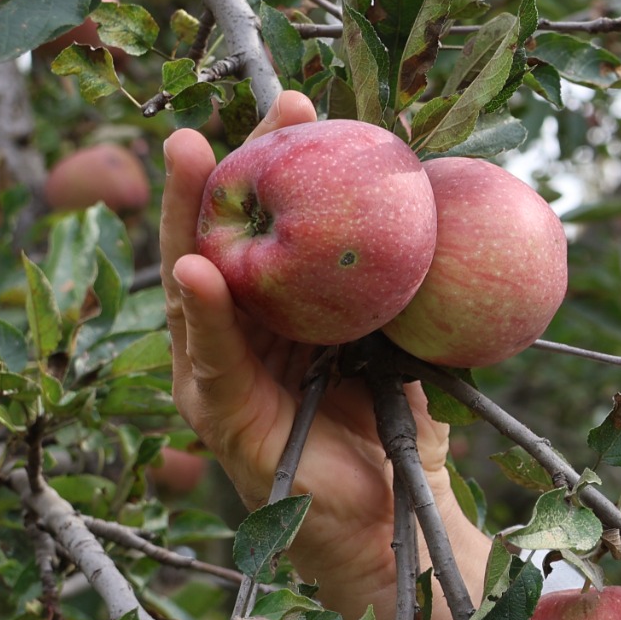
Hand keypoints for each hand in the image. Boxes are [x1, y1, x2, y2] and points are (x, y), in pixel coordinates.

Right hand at [162, 92, 486, 619]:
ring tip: (187, 159)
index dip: (271, 166)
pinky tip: (197, 272)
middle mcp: (239, 337)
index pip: (266, 227)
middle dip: (211, 178)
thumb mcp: (400, 338)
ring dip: (188, 222)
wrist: (404, 516)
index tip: (292, 103)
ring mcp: (220, 376)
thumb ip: (397, 284)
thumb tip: (433, 199)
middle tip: (213, 117)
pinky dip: (201, 314)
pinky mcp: (221, 421)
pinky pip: (209, 360)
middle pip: (215, 243)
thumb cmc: (402, 426)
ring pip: (195, 289)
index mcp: (279, 313)